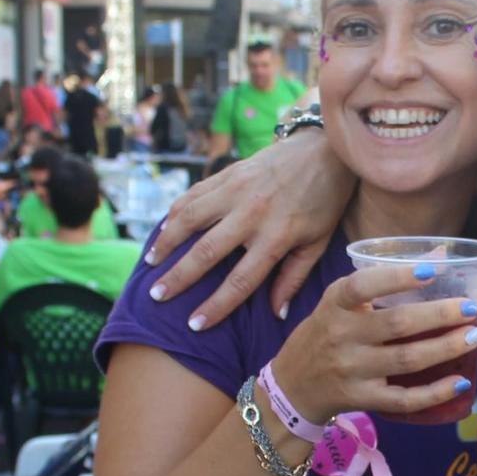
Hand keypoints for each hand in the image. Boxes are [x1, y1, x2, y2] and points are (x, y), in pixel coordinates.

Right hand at [143, 128, 353, 323]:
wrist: (325, 150)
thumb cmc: (324, 202)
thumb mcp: (317, 243)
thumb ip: (293, 278)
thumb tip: (276, 313)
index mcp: (277, 236)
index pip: (241, 280)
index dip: (216, 305)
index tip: (195, 325)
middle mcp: (252, 213)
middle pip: (207, 252)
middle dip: (179, 278)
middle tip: (156, 296)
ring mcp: (237, 190)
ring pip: (191, 219)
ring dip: (167, 243)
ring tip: (151, 265)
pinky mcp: (229, 173)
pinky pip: (194, 195)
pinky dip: (175, 213)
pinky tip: (163, 230)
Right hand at [267, 265, 476, 424]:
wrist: (292, 385)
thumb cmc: (326, 332)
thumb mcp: (341, 301)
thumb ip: (384, 279)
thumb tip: (441, 253)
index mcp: (335, 304)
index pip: (363, 286)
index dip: (397, 278)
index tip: (431, 271)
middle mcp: (342, 336)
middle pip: (396, 324)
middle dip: (439, 316)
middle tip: (471, 308)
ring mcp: (352, 370)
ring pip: (406, 360)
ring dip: (445, 348)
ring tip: (474, 336)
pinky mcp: (362, 399)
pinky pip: (403, 400)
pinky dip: (435, 393)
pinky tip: (460, 382)